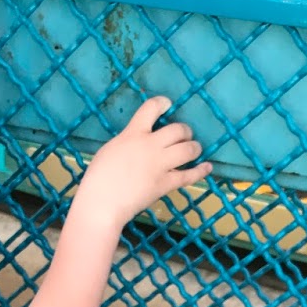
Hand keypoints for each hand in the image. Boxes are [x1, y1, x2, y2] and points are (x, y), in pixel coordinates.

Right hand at [75, 96, 210, 232]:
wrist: (103, 203)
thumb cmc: (99, 177)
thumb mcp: (111, 148)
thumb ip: (128, 141)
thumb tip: (138, 143)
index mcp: (133, 133)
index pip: (151, 108)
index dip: (162, 103)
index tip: (168, 104)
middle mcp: (150, 145)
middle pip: (177, 129)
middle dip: (184, 130)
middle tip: (184, 135)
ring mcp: (160, 164)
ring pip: (188, 149)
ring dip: (194, 147)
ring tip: (195, 148)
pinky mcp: (166, 184)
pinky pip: (189, 175)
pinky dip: (201, 171)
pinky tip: (208, 167)